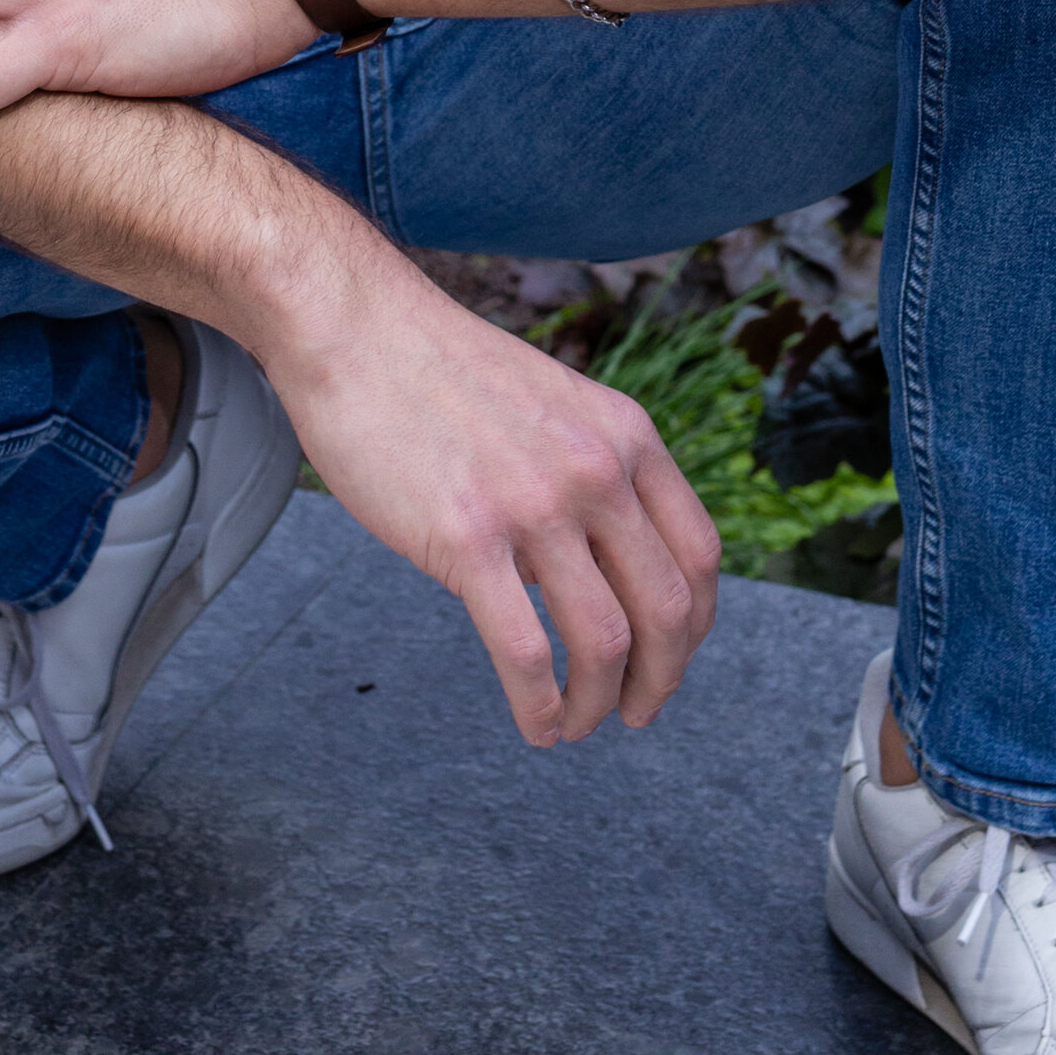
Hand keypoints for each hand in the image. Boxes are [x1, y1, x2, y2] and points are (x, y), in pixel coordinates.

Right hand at [268, 254, 723, 744]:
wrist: (356, 329)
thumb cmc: (439, 370)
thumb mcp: (553, 403)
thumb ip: (590, 470)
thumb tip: (596, 562)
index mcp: (626, 436)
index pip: (700, 554)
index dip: (696, 625)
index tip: (673, 659)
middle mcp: (597, 471)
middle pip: (668, 610)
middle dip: (660, 681)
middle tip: (636, 714)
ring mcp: (536, 506)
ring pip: (605, 642)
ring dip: (598, 704)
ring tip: (574, 725)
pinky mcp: (469, 540)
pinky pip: (527, 652)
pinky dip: (540, 706)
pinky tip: (533, 723)